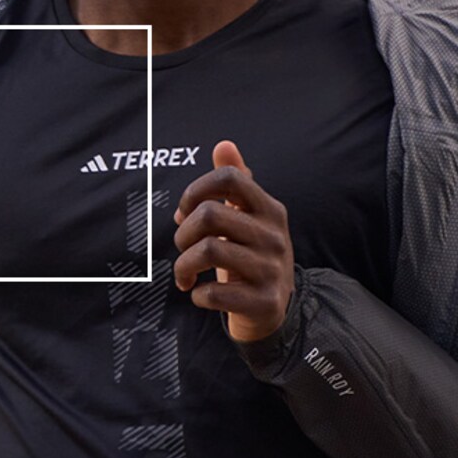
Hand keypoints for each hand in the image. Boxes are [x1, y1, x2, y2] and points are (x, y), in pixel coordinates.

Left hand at [172, 140, 294, 342]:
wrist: (274, 311)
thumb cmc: (250, 258)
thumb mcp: (248, 219)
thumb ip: (237, 182)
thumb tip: (224, 145)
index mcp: (270, 210)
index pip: (231, 179)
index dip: (196, 190)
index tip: (185, 211)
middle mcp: (274, 236)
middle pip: (210, 215)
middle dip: (183, 233)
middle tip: (183, 247)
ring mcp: (271, 270)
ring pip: (208, 251)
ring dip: (183, 265)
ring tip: (185, 274)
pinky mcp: (264, 302)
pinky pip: (215, 294)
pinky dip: (197, 295)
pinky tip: (199, 294)